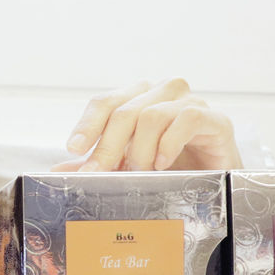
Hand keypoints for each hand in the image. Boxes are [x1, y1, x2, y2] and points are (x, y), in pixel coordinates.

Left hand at [52, 78, 241, 171]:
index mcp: (137, 99)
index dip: (87, 124)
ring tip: (139, 174)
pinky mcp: (215, 119)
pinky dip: (169, 144)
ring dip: (139, 151)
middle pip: (124, 111)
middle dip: (107, 147)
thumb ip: (97, 166)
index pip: (105, 102)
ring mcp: (189, 103)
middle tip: (99, 174)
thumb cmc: (171, 169)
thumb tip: (58, 172)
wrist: (216, 181)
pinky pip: (187, 119)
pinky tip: (162, 164)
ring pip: (151, 116)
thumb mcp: (127, 168)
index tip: (74, 148)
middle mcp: (162, 93)